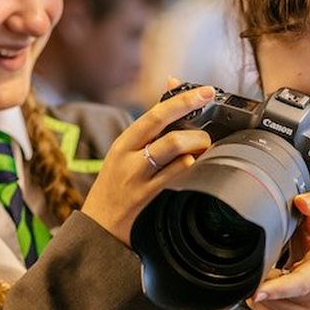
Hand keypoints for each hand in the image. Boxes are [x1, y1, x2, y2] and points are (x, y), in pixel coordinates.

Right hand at [81, 85, 214, 245]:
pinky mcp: (146, 195)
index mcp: (125, 141)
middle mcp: (128, 155)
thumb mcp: (126, 151)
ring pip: (173, 147)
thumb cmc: (116, 184)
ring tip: (204, 145)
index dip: (182, 99)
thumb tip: (173, 84)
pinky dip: (190, 164)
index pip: (155, 112)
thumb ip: (152, 123)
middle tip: (209, 107)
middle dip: (190, 110)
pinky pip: (174, 174)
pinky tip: (195, 163)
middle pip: (162, 124)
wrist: (99, 224)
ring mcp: (137, 175)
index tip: (205, 91)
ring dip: (196, 142)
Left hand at [246, 190, 309, 309]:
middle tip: (265, 263)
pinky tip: (271, 288)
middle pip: (281, 296)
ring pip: (272, 308)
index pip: (302, 283)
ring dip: (263, 292)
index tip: (257, 291)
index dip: (279, 288)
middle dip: (265, 282)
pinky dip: (263, 304)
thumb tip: (302, 201)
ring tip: (272, 272)